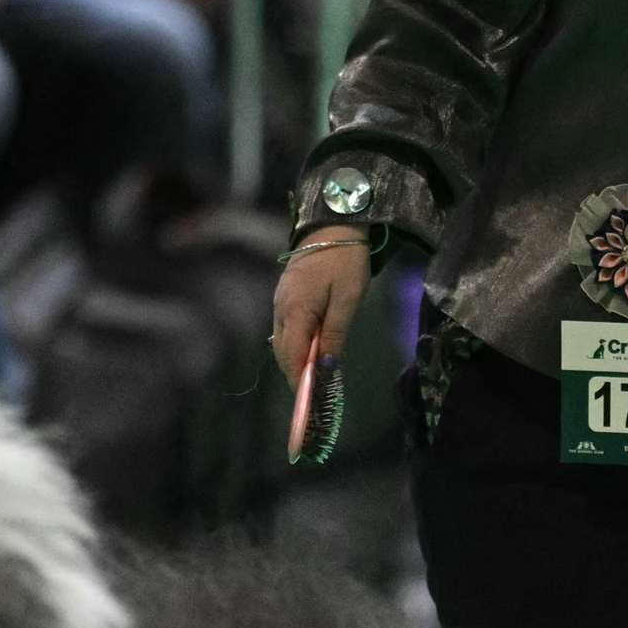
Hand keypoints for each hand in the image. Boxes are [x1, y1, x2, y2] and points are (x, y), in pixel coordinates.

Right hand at [270, 225, 378, 387]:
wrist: (333, 225)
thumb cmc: (345, 261)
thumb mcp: (347, 300)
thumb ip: (335, 335)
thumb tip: (325, 367)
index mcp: (295, 312)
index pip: (291, 357)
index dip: (300, 382)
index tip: (311, 403)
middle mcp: (280, 310)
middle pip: (283, 353)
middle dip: (297, 375)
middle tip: (316, 394)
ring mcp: (280, 302)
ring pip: (283, 342)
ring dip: (296, 361)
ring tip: (316, 376)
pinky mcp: (285, 296)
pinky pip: (286, 329)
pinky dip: (296, 345)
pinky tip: (312, 350)